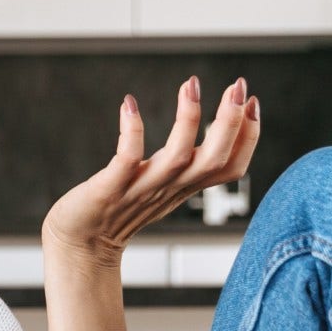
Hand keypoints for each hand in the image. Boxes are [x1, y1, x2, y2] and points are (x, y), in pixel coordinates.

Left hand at [43, 76, 260, 265]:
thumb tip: (202, 133)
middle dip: (232, 122)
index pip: (231, 167)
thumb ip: (183, 165)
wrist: (79, 245)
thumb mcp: (161, 187)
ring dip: (188, 119)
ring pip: (177, 157)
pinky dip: (132, 131)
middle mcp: (168, 189)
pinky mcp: (109, 189)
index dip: (249, 136)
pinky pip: (126, 159)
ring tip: (191, 85)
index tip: (252, 101)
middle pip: (214, 160)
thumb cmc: (116, 211)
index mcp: (183, 187)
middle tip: (238, 85)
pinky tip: (129, 104)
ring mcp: (139, 189)